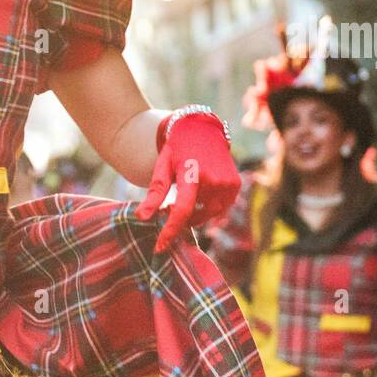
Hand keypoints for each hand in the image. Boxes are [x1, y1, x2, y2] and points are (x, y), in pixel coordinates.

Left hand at [136, 113, 239, 253]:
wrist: (201, 129)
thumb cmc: (177, 150)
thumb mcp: (162, 167)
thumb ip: (154, 193)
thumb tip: (141, 218)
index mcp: (191, 174)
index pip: (181, 210)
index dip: (170, 231)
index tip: (159, 247)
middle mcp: (213, 179)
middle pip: (194, 214)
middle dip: (180, 218)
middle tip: (168, 209)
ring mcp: (227, 183)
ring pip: (207, 214)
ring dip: (194, 212)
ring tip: (184, 198)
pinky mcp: (235, 185)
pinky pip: (220, 208)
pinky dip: (207, 207)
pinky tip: (199, 195)